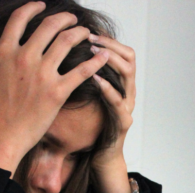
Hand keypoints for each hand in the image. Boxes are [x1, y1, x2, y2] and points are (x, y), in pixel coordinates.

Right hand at [0, 2, 109, 175]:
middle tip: (72, 19)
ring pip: (67, 41)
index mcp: (3, 51)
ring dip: (80, 33)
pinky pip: (82, 71)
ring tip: (86, 33)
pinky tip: (103, 55)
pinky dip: (95, 61)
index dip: (33, 7)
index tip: (42, 6)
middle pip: (49, 25)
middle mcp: (24, 57)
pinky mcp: (57, 92)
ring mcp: (42, 74)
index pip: (20, 18)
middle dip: (64, 18)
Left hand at [88, 34, 135, 192]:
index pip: (123, 52)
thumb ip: (84, 79)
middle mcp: (128, 92)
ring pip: (128, 74)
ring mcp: (128, 106)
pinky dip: (107, 88)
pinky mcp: (123, 122)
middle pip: (129, 58)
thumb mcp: (88, 98)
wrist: (101, 158)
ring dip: (110, 60)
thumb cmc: (92, 128)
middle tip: (90, 38)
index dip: (109, 40)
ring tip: (93, 53)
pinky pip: (118, 101)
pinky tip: (95, 79)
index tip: (90, 32)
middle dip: (109, 45)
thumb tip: (66, 56)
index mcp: (121, 84)